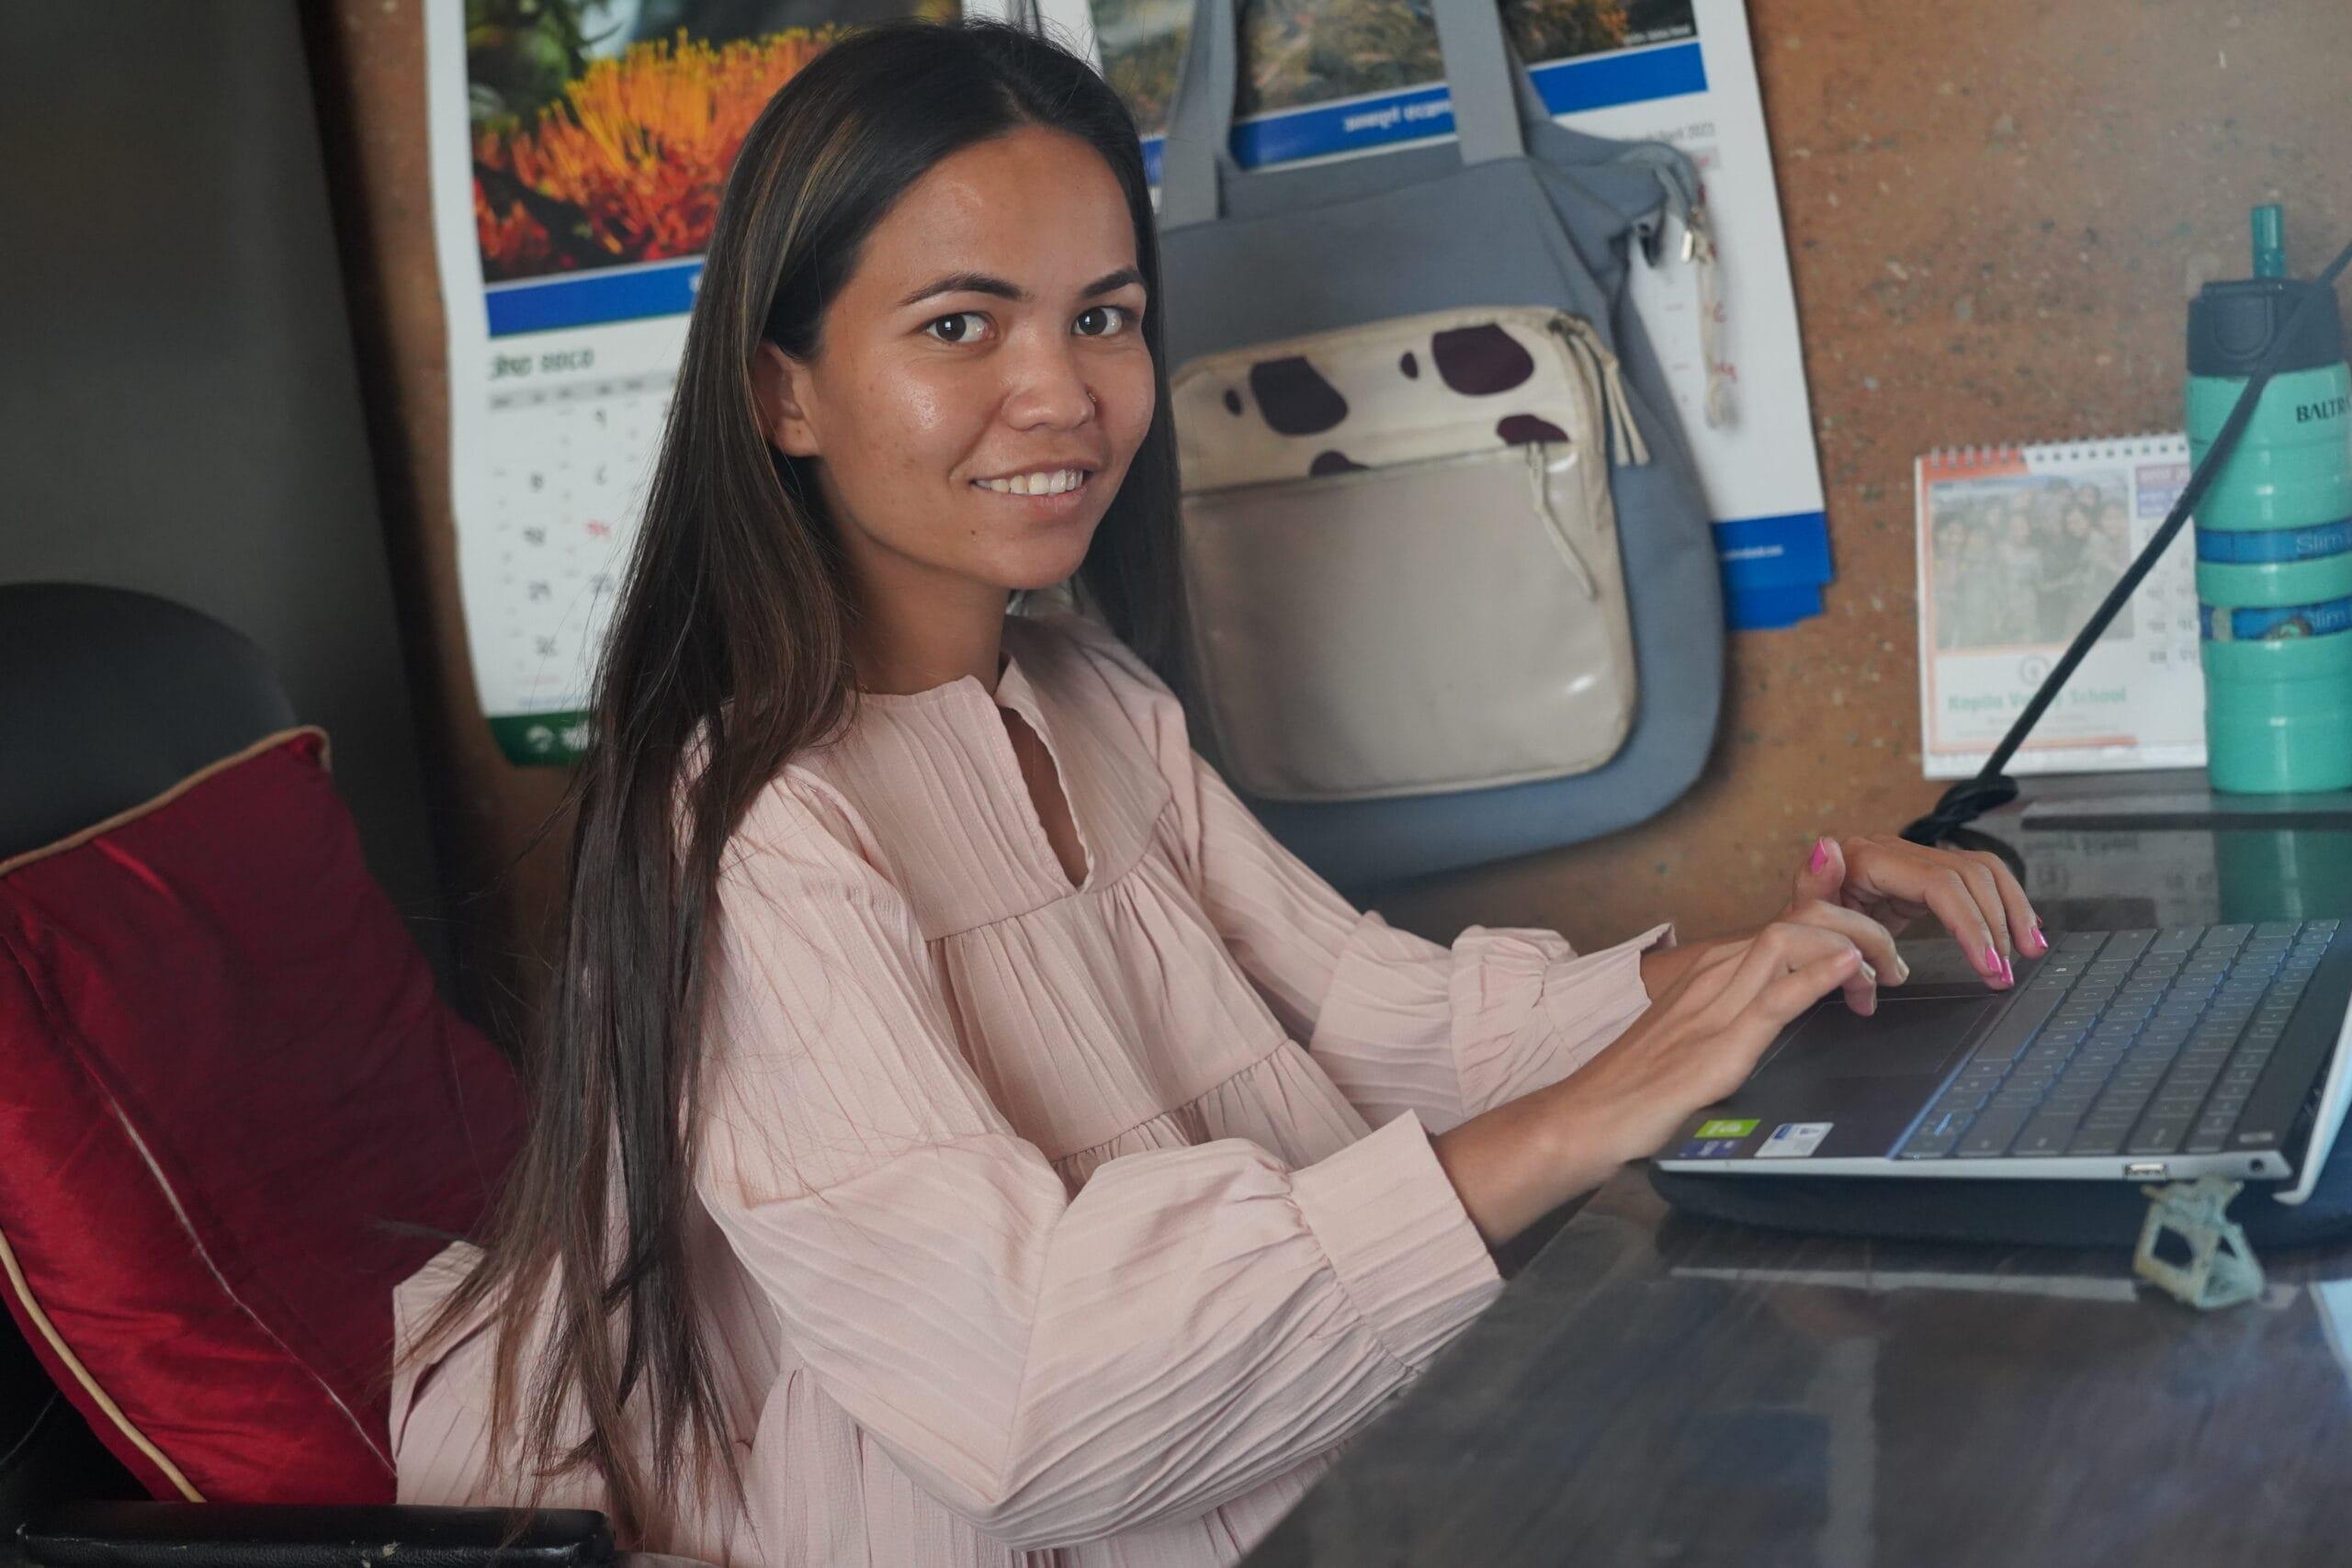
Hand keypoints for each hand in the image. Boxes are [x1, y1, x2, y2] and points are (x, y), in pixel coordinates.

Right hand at [1550, 921, 1870, 1175]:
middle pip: (1798, 918)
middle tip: (1891, 967)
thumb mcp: (1697, 1034)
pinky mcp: (1719, 1044)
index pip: (1789, 920)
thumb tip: (1781, 1009)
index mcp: (1711, 969)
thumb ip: (1736, 1013)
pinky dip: (1820, 975)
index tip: (1869, 963)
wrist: (1586, 1118)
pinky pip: (1776, 995)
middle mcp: (1713, 974)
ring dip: (1853, 946)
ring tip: (1882, 975)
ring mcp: (1714, 1005)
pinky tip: (1849, 970)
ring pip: (1790, 940)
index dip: (1841, 928)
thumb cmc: (1635, 1085)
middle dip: (1859, 927)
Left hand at [1789, 834, 2044, 989]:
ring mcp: (1915, 861)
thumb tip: (1825, 849)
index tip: (1987, 963)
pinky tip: (2022, 932)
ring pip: (1983, 873)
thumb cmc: (1803, 923)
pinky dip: (2004, 906)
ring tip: (2029, 953)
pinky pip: (1977, 883)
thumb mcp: (1801, 911)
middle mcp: (1897, 851)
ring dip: (2012, 913)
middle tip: (2004, 973)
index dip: (1970, 923)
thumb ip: (1812, 885)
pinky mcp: (1927, 877)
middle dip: (1996, 926)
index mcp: (1868, 858)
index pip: (1939, 884)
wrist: (1804, 924)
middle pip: (1969, 876)